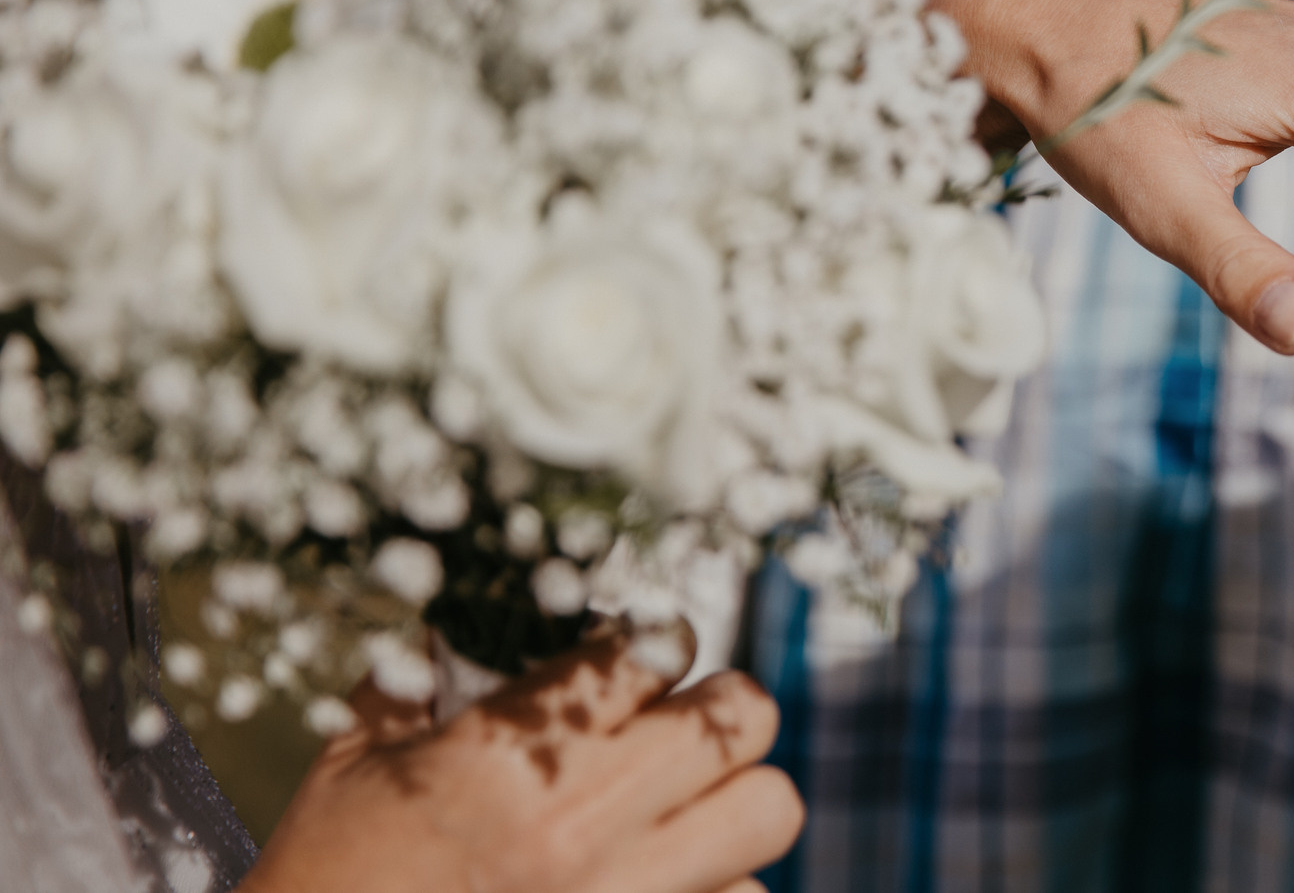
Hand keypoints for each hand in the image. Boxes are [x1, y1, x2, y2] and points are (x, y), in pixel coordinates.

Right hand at [241, 623, 802, 892]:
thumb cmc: (326, 884)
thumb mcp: (351, 774)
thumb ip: (406, 686)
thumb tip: (438, 623)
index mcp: (507, 761)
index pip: (651, 649)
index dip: (652, 644)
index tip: (637, 662)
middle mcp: (583, 826)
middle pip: (743, 716)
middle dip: (717, 711)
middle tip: (675, 730)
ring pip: (770, 811)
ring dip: (736, 806)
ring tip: (686, 813)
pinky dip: (721, 888)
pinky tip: (670, 886)